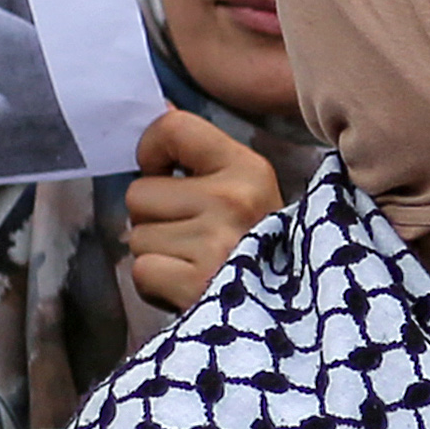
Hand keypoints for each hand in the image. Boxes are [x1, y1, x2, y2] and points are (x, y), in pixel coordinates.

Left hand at [119, 107, 288, 316]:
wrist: (292, 320)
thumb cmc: (261, 250)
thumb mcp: (247, 192)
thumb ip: (202, 157)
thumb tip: (159, 108)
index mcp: (248, 169)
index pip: (172, 127)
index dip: (151, 151)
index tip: (165, 173)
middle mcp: (232, 199)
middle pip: (139, 193)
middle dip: (155, 220)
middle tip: (193, 240)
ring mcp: (215, 243)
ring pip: (137, 236)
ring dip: (158, 255)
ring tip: (196, 266)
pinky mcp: (197, 283)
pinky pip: (142, 271)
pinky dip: (157, 285)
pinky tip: (188, 288)